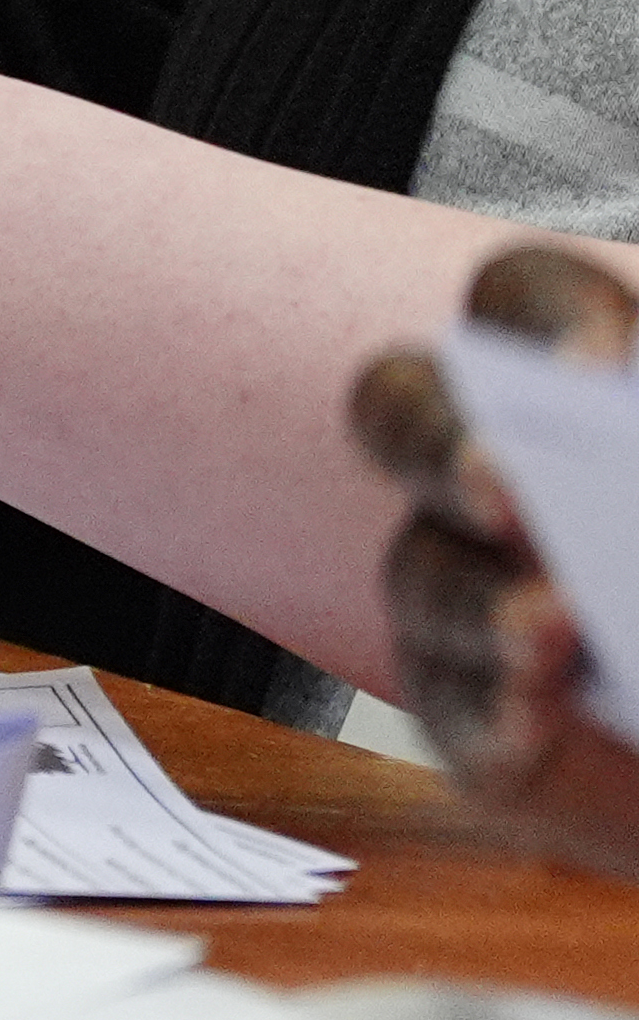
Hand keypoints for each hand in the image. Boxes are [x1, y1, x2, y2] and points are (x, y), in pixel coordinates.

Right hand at [355, 244, 638, 876]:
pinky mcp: (482, 718)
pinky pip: (452, 711)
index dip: (544, 315)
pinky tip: (535, 720)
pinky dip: (489, 712)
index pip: (517, 299)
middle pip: (403, 411)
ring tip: (551, 628)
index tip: (602, 368)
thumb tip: (624, 450)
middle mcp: (496, 475)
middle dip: (437, 443)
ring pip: (423, 572)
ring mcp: (472, 593)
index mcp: (574, 390)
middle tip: (505, 489)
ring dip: (479, 600)